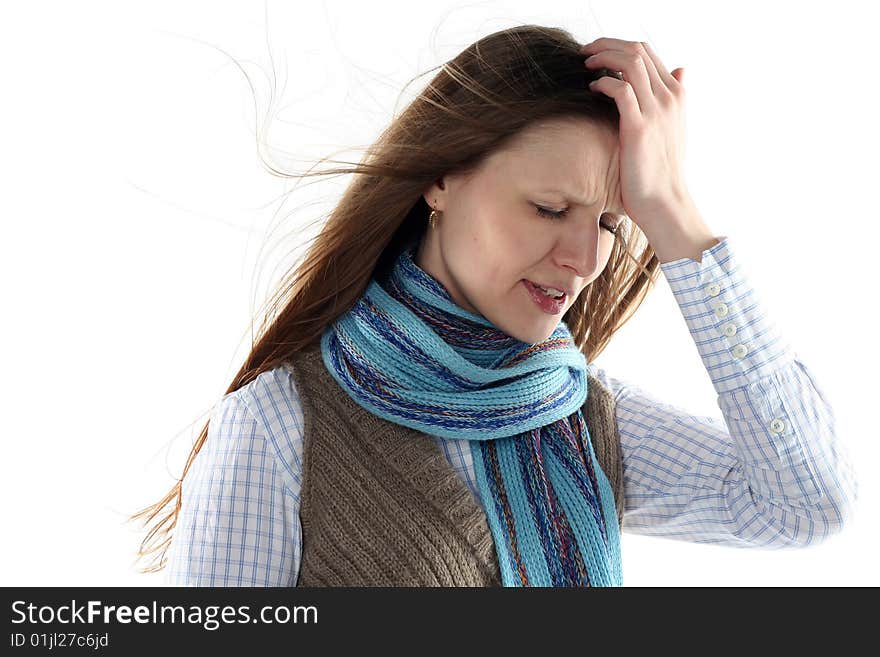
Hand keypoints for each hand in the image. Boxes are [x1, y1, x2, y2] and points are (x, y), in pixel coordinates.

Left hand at [580, 37, 689, 231]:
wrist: (664, 200)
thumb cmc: (661, 169)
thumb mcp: (674, 127)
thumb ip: (674, 98)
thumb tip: (682, 69)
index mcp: (676, 94)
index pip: (648, 52)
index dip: (619, 46)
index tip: (599, 52)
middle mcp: (669, 97)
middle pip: (637, 50)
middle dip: (607, 45)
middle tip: (586, 53)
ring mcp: (656, 111)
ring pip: (630, 63)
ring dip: (603, 57)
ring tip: (586, 64)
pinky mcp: (638, 127)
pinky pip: (620, 90)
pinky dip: (604, 83)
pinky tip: (593, 89)